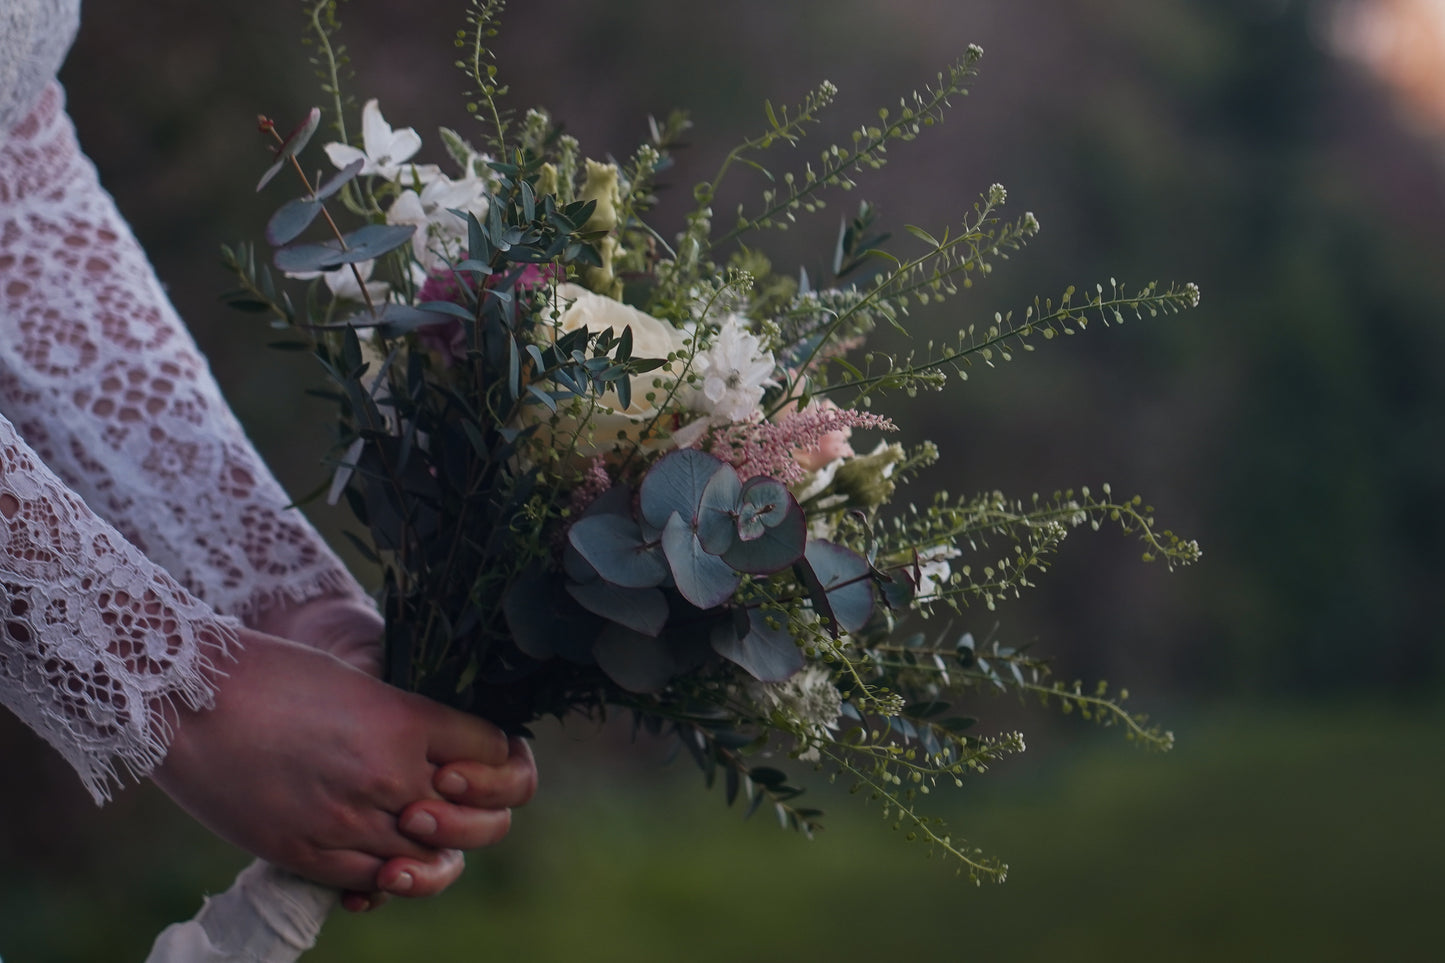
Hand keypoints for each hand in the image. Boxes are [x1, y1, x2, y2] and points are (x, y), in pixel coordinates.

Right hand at [250, 596, 538, 908]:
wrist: (186, 698)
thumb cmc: (269, 673)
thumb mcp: (357, 680)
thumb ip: (405, 720)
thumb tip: (445, 756)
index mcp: (406, 720)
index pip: (496, 749)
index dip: (496, 757)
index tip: (477, 755)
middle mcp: (389, 775)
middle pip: (476, 821)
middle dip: (478, 817)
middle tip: (451, 803)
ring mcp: (348, 821)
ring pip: (426, 862)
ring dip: (432, 854)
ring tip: (415, 835)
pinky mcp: (307, 854)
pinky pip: (369, 884)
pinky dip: (383, 878)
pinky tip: (378, 862)